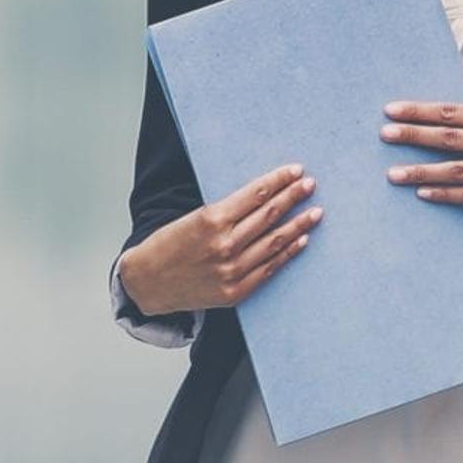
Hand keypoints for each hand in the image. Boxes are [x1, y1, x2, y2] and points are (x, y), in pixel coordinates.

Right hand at [115, 166, 321, 318]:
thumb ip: (225, 211)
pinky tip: (301, 240)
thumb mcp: (191, 219)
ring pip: (274, 242)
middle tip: (311, 185)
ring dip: (298, 225)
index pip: (255, 194)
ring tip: (315, 212)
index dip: (279, 180)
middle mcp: (224, 244)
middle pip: (269, 215)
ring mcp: (231, 270)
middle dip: (293, 197)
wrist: (147, 283)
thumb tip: (261, 197)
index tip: (296, 171)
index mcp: (211, 220)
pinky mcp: (234, 291)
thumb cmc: (167, 246)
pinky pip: (269, 268)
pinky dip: (287, 253)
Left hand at [381, 103, 462, 210]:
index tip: (392, 110)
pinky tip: (422, 193)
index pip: (453, 112)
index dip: (421, 111)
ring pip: (458, 170)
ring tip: (394, 174)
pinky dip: (445, 194)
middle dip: (415, 135)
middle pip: (451, 138)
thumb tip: (427, 118)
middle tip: (385, 134)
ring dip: (422, 172)